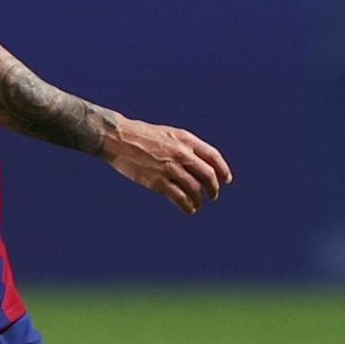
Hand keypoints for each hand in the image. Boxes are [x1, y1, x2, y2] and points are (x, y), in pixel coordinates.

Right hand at [104, 117, 232, 214]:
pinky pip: (180, 199)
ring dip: (200, 200)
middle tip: (213, 195)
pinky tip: (189, 209)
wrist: (118, 138)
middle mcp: (181, 153)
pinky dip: (188, 207)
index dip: (223, 170)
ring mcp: (170, 168)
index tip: (226, 180)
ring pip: (195, 190)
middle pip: (208, 175)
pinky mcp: (158, 182)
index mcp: (185, 139)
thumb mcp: (168, 134)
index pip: (213, 156)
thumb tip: (200, 163)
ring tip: (198, 204)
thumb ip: (184, 146)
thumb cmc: (141, 135)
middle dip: (214, 188)